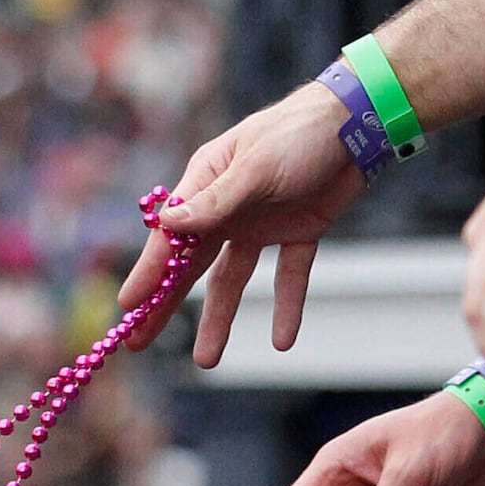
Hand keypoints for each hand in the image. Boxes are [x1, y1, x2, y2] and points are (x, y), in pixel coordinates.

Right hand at [121, 89, 371, 365]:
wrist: (357, 124)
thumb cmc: (297, 134)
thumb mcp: (254, 169)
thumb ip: (214, 203)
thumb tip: (167, 226)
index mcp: (205, 183)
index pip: (170, 237)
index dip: (148, 274)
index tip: (127, 306)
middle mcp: (226, 207)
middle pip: (191, 266)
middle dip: (166, 304)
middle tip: (139, 342)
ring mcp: (259, 223)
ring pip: (232, 280)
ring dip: (219, 318)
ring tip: (207, 361)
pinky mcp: (297, 233)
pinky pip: (287, 277)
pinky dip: (286, 308)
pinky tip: (282, 341)